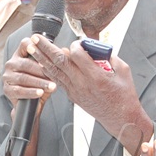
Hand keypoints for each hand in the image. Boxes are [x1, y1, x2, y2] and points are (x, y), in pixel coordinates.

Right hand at [2, 35, 58, 110]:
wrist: (31, 105)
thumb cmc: (39, 84)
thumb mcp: (46, 72)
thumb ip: (52, 62)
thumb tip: (65, 51)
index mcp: (20, 55)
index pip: (25, 44)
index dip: (34, 45)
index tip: (44, 50)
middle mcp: (11, 64)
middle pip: (26, 64)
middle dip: (41, 71)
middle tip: (54, 76)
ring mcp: (7, 77)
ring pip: (23, 78)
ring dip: (39, 82)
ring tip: (51, 86)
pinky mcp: (7, 90)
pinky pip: (19, 90)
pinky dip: (31, 92)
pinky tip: (40, 93)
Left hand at [25, 36, 152, 154]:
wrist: (120, 118)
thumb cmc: (123, 96)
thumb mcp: (123, 71)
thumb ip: (109, 56)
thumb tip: (97, 48)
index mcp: (96, 76)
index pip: (77, 55)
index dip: (74, 45)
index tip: (77, 43)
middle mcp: (82, 83)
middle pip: (60, 61)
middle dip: (46, 48)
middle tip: (37, 37)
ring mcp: (75, 91)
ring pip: (54, 72)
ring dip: (41, 58)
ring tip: (32, 48)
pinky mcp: (73, 96)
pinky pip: (58, 81)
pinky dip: (49, 71)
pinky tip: (41, 64)